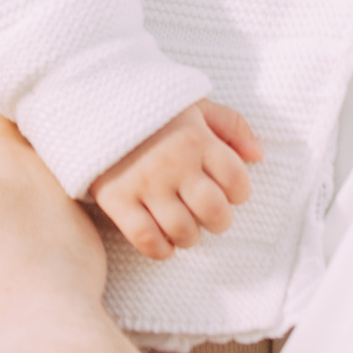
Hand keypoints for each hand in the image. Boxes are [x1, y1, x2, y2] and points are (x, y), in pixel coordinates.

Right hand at [89, 99, 262, 261]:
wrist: (93, 102)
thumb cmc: (152, 107)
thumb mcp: (195, 104)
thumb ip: (231, 125)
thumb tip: (258, 155)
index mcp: (196, 138)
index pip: (237, 181)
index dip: (239, 192)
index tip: (228, 191)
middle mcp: (174, 163)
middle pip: (215, 212)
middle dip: (218, 220)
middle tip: (209, 215)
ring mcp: (144, 184)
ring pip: (183, 231)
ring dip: (191, 236)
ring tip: (185, 226)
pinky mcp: (117, 200)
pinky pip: (146, 240)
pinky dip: (161, 249)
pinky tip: (164, 242)